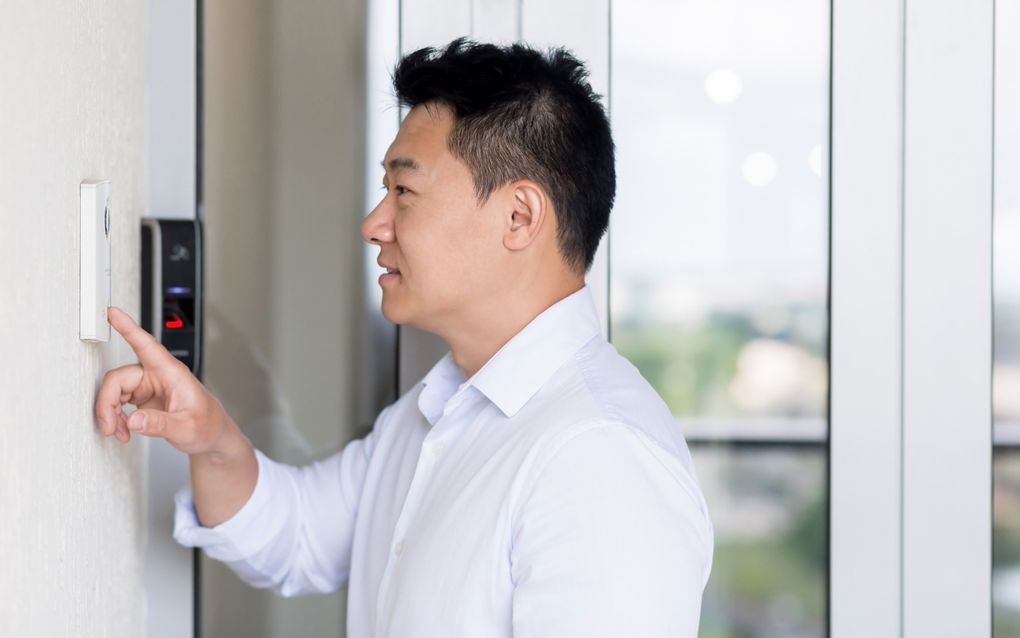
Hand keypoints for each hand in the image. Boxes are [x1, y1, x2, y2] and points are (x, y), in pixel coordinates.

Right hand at [95, 306, 236, 456]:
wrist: (212, 435)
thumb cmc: (207, 425)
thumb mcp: (186, 428)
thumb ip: (160, 424)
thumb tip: (133, 420)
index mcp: (171, 373)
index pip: (146, 345)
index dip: (128, 328)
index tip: (112, 312)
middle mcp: (157, 375)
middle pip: (119, 378)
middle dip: (108, 403)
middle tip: (110, 427)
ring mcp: (149, 385)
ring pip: (115, 390)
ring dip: (111, 413)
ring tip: (119, 432)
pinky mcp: (143, 397)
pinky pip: (119, 402)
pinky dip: (117, 417)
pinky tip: (124, 430)